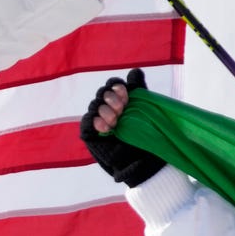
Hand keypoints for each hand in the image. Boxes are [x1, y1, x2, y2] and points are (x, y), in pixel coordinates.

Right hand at [79, 68, 165, 186]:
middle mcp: (108, 109)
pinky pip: (86, 123)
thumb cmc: (147, 139)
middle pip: (101, 93)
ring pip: (94, 106)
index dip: (117, 88)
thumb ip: (139, 92)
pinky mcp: (91, 135)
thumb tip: (134, 71)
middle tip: (121, 108)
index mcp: (121, 101)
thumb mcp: (145, 112)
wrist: (145, 164)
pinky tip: (104, 126)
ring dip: (104, 110)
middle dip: (111, 98)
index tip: (127, 95)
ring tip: (114, 121)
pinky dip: (93, 122)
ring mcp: (98, 122)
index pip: (113, 86)